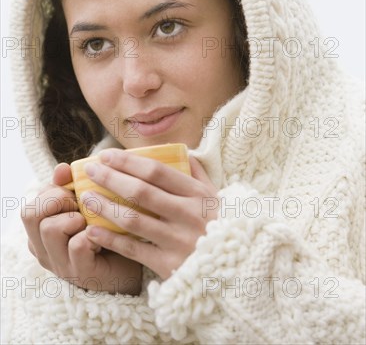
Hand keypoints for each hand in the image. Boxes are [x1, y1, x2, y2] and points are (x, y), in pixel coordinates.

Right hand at [21, 163, 141, 293]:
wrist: (134, 264)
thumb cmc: (106, 230)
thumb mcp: (87, 205)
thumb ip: (72, 186)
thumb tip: (62, 168)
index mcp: (40, 233)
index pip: (30, 206)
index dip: (53, 192)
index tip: (75, 193)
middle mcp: (44, 250)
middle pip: (30, 214)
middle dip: (58, 200)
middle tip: (80, 205)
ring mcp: (60, 264)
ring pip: (50, 228)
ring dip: (74, 218)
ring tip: (90, 222)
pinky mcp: (81, 273)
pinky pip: (78, 244)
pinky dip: (92, 234)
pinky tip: (103, 235)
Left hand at [82, 149, 218, 279]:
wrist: (238, 269)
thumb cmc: (222, 227)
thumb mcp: (217, 197)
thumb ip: (198, 173)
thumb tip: (182, 151)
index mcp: (198, 194)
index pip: (157, 171)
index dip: (128, 161)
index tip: (106, 155)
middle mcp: (188, 215)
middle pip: (141, 192)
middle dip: (111, 178)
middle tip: (90, 170)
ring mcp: (179, 241)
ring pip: (133, 220)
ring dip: (105, 207)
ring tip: (86, 198)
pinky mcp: (170, 265)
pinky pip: (134, 250)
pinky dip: (111, 239)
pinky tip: (93, 230)